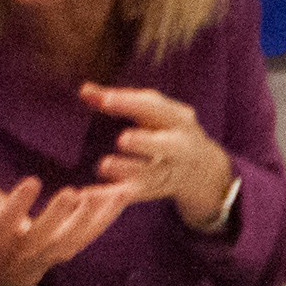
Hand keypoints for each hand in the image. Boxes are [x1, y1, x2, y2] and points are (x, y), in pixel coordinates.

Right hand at [0, 129, 136, 285]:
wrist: (6, 268)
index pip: (4, 221)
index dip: (17, 204)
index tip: (31, 181)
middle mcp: (23, 247)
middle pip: (41, 235)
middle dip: (55, 216)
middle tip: (71, 193)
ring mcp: (49, 253)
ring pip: (71, 239)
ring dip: (89, 219)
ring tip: (105, 194)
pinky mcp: (69, 251)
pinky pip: (90, 236)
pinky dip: (107, 218)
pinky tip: (121, 196)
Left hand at [84, 80, 236, 227]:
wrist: (201, 169)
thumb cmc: (167, 130)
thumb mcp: (153, 112)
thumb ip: (118, 101)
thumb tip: (84, 90)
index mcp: (178, 119)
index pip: (156, 108)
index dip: (130, 103)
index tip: (106, 99)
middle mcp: (180, 146)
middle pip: (168, 145)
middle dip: (147, 142)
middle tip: (123, 139)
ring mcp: (171, 171)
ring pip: (152, 174)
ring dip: (128, 170)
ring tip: (104, 165)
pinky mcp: (155, 191)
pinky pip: (135, 195)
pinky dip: (115, 195)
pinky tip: (91, 194)